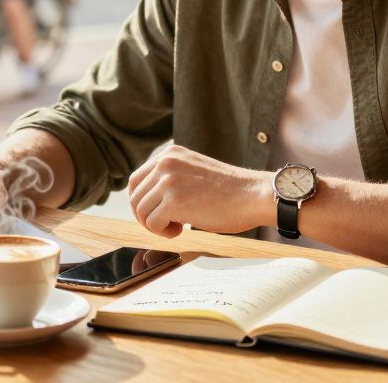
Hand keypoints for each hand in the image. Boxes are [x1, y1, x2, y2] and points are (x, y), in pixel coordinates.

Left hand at [127, 145, 269, 238]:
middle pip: (135, 197)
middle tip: (166, 224)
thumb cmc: (229, 191)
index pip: (136, 180)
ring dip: (155, 225)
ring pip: (141, 212)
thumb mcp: (193, 171)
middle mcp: (165, 162)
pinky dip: (163, 233)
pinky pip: (152, 224)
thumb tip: (147, 198)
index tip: (155, 213)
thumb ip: (171, 177)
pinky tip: (181, 230)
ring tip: (177, 227)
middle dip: (146, 216)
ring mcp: (168, 180)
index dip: (141, 202)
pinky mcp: (174, 201)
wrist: (253, 195)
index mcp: (170, 154)